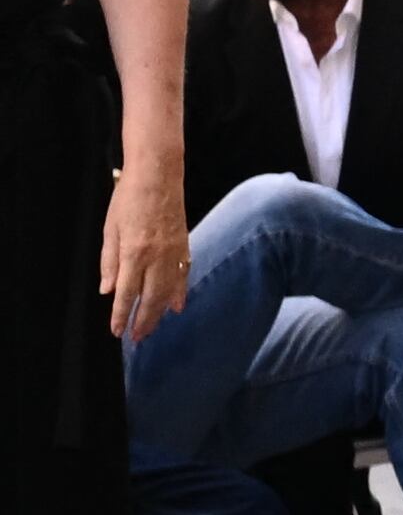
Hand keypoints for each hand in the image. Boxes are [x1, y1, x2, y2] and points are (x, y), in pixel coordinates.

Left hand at [101, 165, 186, 341]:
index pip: (126, 292)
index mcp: (134, 252)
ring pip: (168, 292)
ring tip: (151, 327)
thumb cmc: (128, 199)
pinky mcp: (184, 247)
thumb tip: (107, 289)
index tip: (116, 331)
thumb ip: (109, 261)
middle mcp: (156, 257)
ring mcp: (174, 254)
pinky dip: (179, 293)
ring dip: (159, 313)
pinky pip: (183, 277)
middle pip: (150, 298)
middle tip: (136, 338)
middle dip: (142, 320)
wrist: (159, 176)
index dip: (120, 314)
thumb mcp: (110, 229)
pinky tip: (176, 306)